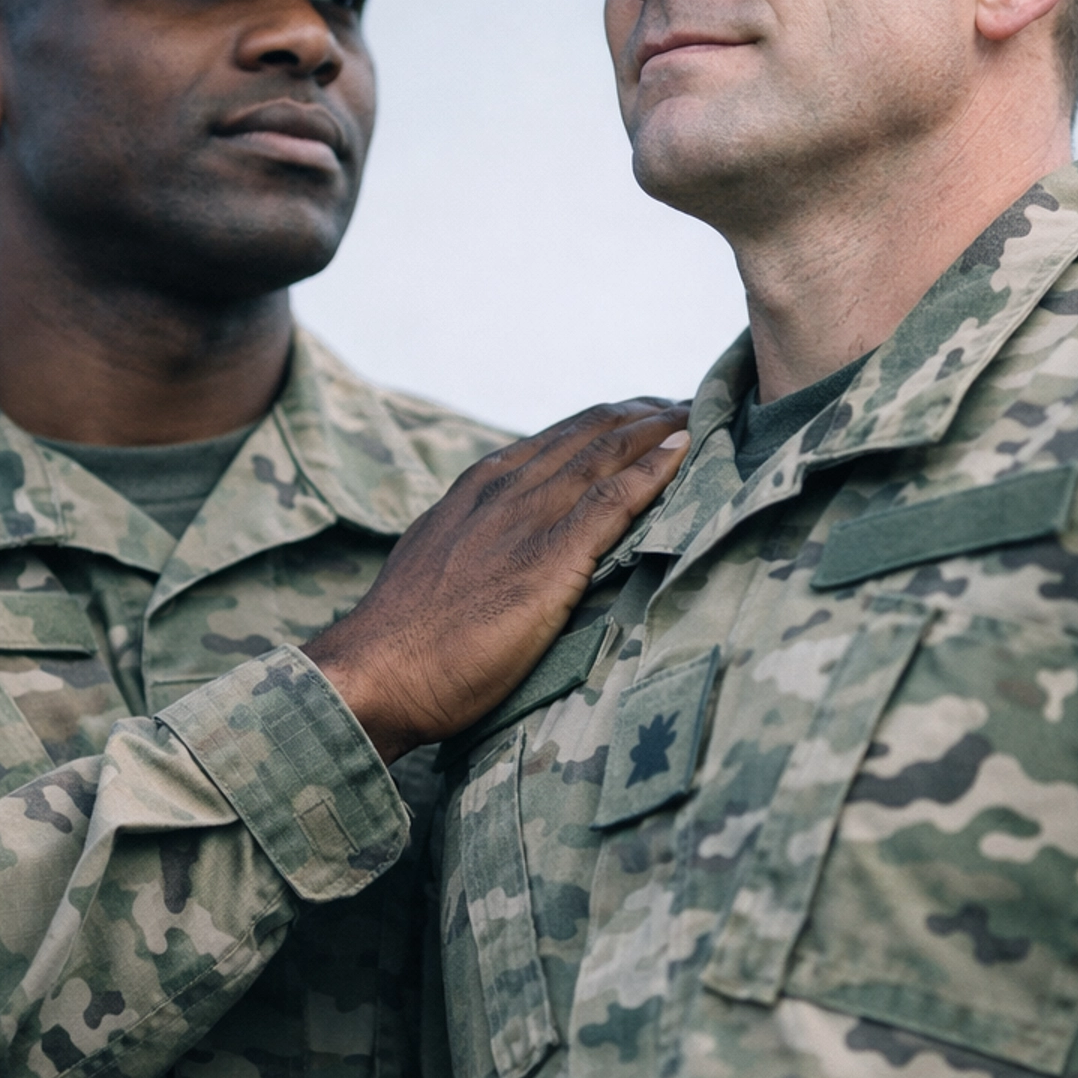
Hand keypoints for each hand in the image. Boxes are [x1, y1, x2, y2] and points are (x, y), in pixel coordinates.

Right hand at [307, 400, 689, 762]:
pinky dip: (652, 473)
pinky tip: (683, 455)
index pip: (559, 438)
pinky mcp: (548, 561)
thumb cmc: (406, 636)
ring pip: (606, 455)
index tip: (649, 415)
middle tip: (692, 405)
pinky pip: (612, 502)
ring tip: (702, 416)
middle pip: (591, 433)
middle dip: (646, 416)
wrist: (375, 671)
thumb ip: (474, 540)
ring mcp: (527, 521)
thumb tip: (498, 544)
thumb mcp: (439, 562)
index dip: (611, 423)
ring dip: (660, 432)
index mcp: (479, 488)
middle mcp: (505, 491)